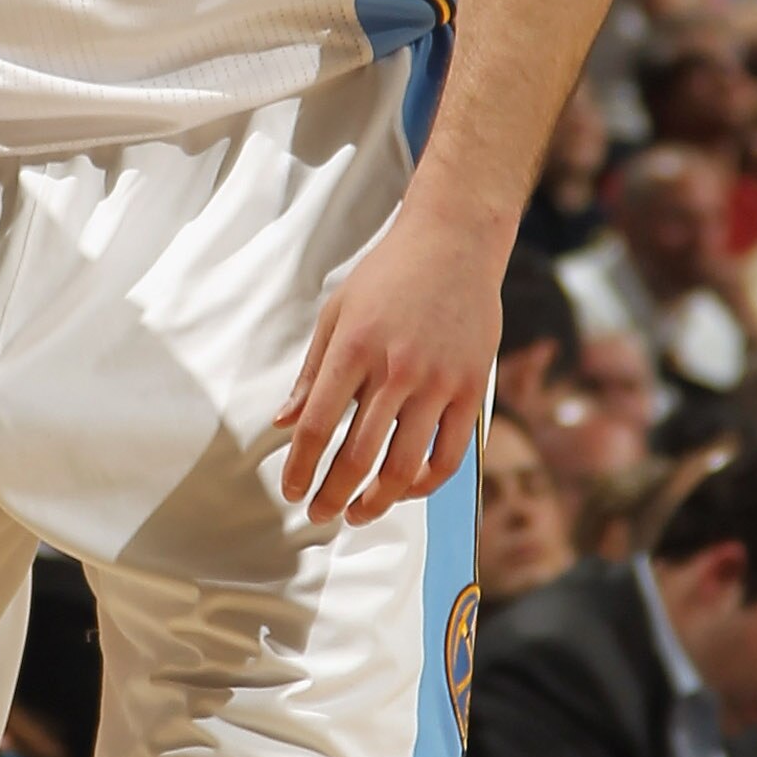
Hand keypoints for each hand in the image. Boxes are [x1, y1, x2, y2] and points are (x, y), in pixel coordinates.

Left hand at [277, 209, 497, 523]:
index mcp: (354, 349)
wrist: (455, 241)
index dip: (300, 468)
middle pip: (357, 456)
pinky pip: (450, 455)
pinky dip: (425, 484)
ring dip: (376, 502)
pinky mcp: (473, 389)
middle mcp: (396, 370)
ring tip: (358, 514)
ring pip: (404, 465)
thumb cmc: (389, 274)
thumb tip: (283, 423)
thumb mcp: (336, 313)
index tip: (291, 490)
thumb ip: (311, 373)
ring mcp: (439, 382)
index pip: (317, 426)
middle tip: (319, 514)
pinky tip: (405, 490)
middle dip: (331, 496)